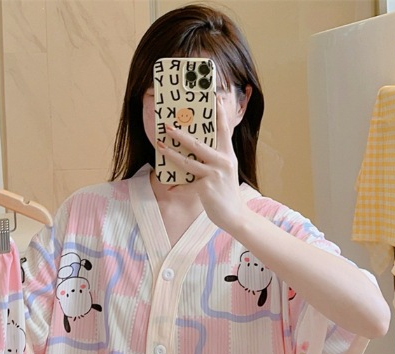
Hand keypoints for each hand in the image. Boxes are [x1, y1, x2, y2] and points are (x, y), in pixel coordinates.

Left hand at [156, 96, 248, 233]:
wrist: (234, 215)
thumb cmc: (225, 192)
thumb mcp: (224, 172)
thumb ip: (213, 160)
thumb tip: (195, 151)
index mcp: (228, 155)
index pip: (223, 130)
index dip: (219, 114)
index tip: (214, 97)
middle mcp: (223, 161)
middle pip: (198, 144)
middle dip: (181, 134)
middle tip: (168, 126)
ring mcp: (214, 174)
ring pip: (188, 162)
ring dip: (171, 155)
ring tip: (160, 147)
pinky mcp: (206, 188)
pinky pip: (187, 185)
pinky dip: (177, 187)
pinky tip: (169, 186)